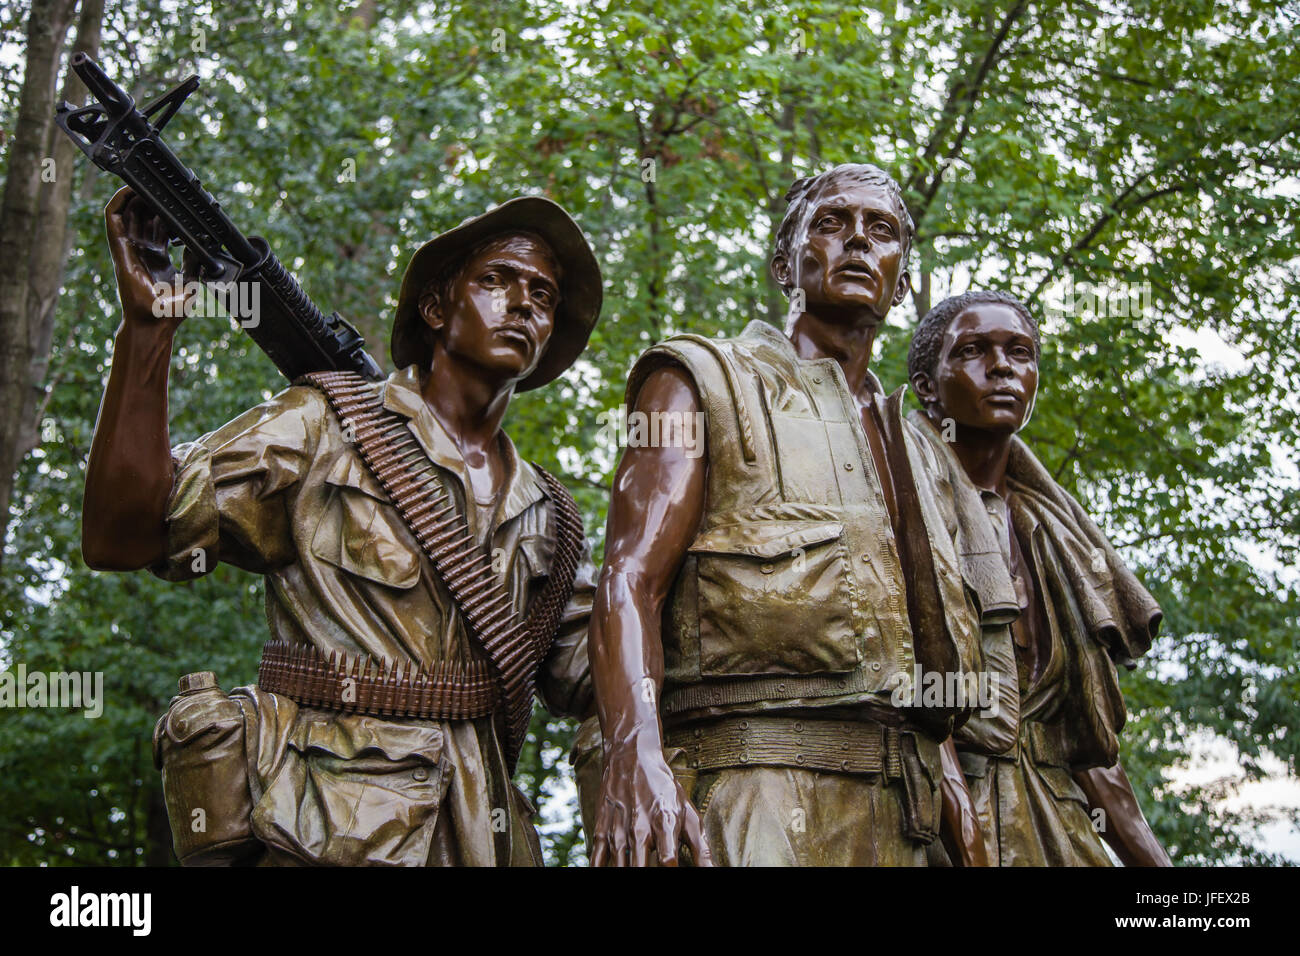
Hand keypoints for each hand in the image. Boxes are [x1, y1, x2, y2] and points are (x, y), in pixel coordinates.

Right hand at [104, 186, 191, 328]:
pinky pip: (113, 219)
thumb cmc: (171, 310)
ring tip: (151, 184)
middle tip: (169, 191)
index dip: (169, 213)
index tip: (182, 203)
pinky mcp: (119, 248)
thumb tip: (208, 247)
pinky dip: (119, 201)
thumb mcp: (193, 281)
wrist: (155, 324)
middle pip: (145, 215)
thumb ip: (197, 262)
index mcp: (158, 257)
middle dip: (155, 201)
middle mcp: (142, 250)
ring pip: (129, 212)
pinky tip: (131, 190)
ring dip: (138, 196)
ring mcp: (129, 248)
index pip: (160, 226)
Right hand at [590, 733, 711, 866]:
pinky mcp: (601, 828)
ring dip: (624, 873)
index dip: (669, 873)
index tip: (672, 876)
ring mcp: (618, 829)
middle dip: (643, 874)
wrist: (631, 757)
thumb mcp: (688, 814)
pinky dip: (599, 869)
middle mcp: (640, 828)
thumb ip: (701, 848)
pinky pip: (596, 858)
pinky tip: (607, 872)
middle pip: (639, 867)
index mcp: (665, 824)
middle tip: (648, 874)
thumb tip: (714, 872)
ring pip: (617, 866)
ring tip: (633, 873)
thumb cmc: (665, 789)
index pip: (668, 862)